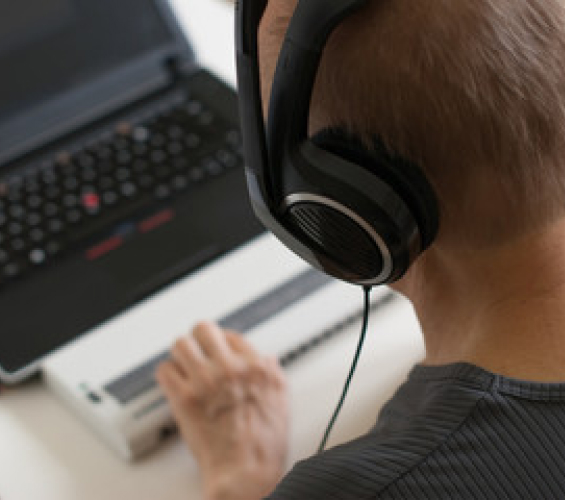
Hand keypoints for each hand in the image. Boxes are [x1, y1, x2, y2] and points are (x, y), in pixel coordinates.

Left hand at [156, 322, 288, 499]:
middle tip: (197, 349)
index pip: (232, 336)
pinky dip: (167, 375)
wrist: (245, 472)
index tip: (218, 350)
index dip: (223, 343)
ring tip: (183, 364)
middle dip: (199, 340)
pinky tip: (173, 382)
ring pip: (181, 345)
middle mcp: (230, 369)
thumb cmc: (263, 444)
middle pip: (204, 330)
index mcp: (256, 368)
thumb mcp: (281, 400)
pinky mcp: (184, 398)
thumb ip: (272, 374)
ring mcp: (205, 381)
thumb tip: (266, 361)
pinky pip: (165, 370)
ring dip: (181, 354)